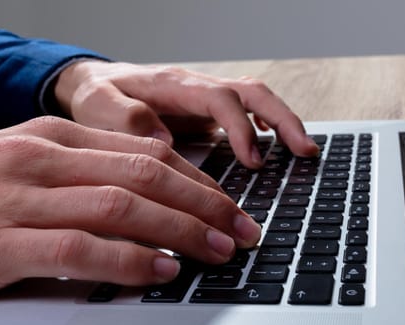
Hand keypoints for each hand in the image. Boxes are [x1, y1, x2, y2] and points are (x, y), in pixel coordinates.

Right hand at [0, 117, 260, 289]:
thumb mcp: (41, 170)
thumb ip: (96, 175)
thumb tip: (165, 194)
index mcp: (57, 138)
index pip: (150, 154)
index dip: (201, 182)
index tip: (232, 206)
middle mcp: (41, 159)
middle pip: (147, 177)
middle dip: (207, 205)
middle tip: (243, 230)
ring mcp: (18, 199)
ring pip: (123, 208)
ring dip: (182, 231)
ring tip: (219, 250)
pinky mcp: (0, 244)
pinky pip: (80, 250)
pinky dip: (128, 261)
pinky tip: (162, 271)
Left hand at [54, 60, 318, 168]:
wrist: (98, 83)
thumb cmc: (99, 95)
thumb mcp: (98, 105)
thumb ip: (126, 118)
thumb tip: (165, 140)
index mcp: (176, 86)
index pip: (222, 100)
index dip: (243, 128)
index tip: (254, 160)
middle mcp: (198, 88)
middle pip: (253, 92)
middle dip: (283, 120)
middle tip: (306, 150)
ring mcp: (206, 99)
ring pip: (257, 100)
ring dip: (284, 123)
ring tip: (305, 150)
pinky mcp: (208, 112)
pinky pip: (248, 113)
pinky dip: (268, 126)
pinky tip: (276, 146)